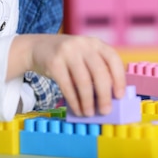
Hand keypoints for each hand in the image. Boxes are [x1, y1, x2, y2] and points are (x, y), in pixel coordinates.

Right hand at [9, 34, 124, 117]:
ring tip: (89, 113)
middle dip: (104, 95)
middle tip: (105, 111)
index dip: (119, 78)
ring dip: (87, 102)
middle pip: (99, 72)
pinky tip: (77, 109)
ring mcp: (68, 52)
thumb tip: (110, 97)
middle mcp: (83, 45)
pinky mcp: (54, 62)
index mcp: (96, 43)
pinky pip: (67, 86)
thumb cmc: (68, 57)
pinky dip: (74, 101)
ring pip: (83, 81)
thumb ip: (97, 69)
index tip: (119, 96)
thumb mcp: (85, 56)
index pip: (113, 59)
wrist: (38, 47)